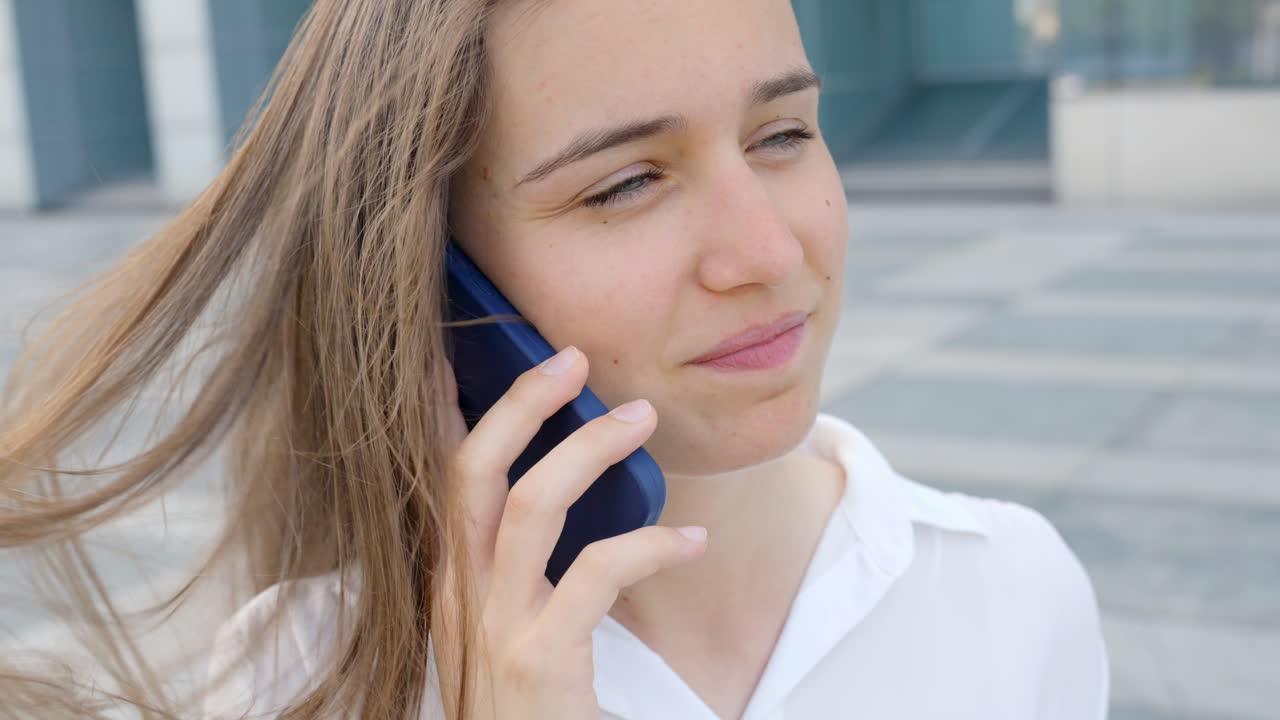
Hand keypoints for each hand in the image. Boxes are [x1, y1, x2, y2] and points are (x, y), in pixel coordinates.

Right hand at [431, 346, 706, 718]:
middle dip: (520, 402)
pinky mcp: (541, 658)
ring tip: (643, 419)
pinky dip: (652, 545)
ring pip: (532, 504)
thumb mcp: (500, 628)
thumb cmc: (524, 705)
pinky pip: (598, 572)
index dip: (440, 408)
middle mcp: (457, 593)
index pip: (436, 475)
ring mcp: (495, 625)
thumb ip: (515, 569)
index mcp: (449, 579)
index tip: (453, 350)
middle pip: (471, 469)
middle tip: (573, 359)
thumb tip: (561, 493)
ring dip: (591, 449)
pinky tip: (691, 542)